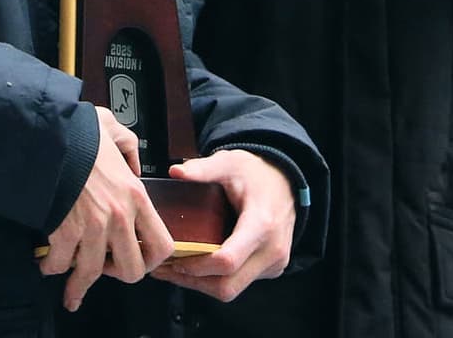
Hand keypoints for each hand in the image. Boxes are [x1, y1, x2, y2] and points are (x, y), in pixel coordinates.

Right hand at [40, 107, 173, 312]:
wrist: (49, 134)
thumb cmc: (80, 131)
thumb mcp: (115, 130)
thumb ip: (129, 148)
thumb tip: (131, 163)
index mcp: (136, 196)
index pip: (162, 245)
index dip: (151, 260)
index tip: (139, 260)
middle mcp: (119, 218)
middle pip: (131, 271)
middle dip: (117, 275)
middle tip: (105, 268)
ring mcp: (92, 228)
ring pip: (92, 274)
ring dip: (79, 284)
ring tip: (72, 291)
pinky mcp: (65, 231)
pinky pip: (61, 263)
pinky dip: (52, 267)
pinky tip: (47, 264)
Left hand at [149, 149, 296, 303]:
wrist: (285, 182)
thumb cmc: (256, 173)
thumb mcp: (229, 162)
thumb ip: (202, 168)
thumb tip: (174, 171)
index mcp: (261, 225)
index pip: (227, 261)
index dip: (196, 266)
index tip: (174, 258)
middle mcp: (271, 250)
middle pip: (227, 285)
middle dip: (193, 282)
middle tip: (166, 268)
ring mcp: (273, 263)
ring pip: (232, 289)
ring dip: (202, 284)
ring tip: (175, 269)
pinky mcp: (271, 268)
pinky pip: (240, 283)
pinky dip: (216, 279)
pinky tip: (198, 266)